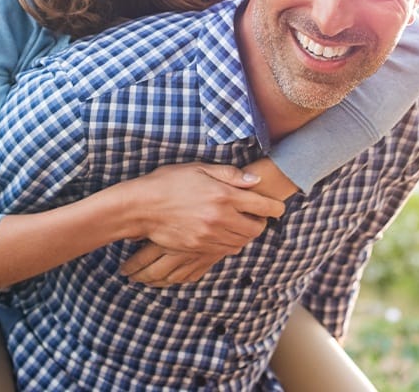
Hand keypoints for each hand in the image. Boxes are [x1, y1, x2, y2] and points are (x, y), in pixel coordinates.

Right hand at [121, 159, 295, 286]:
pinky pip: (225, 250)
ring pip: (242, 242)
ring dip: (246, 234)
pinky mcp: (199, 248)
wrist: (141, 207)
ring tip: (240, 224)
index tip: (277, 207)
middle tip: (257, 215)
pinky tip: (224, 233)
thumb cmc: (168, 182)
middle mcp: (220, 218)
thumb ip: (230, 175)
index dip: (274, 207)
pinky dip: (230, 243)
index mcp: (223, 195)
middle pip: (256, 228)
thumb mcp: (199, 168)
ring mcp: (209, 235)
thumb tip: (255, 180)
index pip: (262, 206)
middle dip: (261, 222)